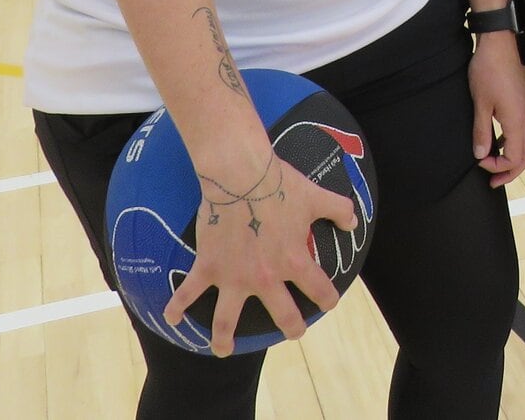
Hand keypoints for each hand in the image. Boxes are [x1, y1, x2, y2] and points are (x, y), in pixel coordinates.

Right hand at [163, 145, 358, 355]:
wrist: (241, 175)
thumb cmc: (280, 185)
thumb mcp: (316, 196)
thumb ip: (339, 209)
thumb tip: (353, 221)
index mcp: (294, 261)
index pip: (319, 288)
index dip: (328, 298)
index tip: (329, 303)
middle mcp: (265, 277)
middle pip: (282, 315)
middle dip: (291, 328)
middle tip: (294, 333)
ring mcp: (233, 277)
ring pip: (227, 319)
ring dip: (224, 338)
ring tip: (224, 350)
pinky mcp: (208, 267)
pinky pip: (188, 292)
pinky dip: (176, 307)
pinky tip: (171, 319)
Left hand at [468, 31, 524, 186]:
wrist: (498, 44)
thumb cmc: (488, 71)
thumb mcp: (480, 103)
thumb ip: (482, 131)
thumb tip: (481, 155)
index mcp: (516, 121)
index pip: (514, 158)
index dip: (496, 166)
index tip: (479, 161)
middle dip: (510, 172)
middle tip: (493, 182)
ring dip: (514, 160)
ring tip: (497, 167)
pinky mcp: (523, 105)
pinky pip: (524, 133)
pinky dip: (514, 145)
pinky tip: (499, 142)